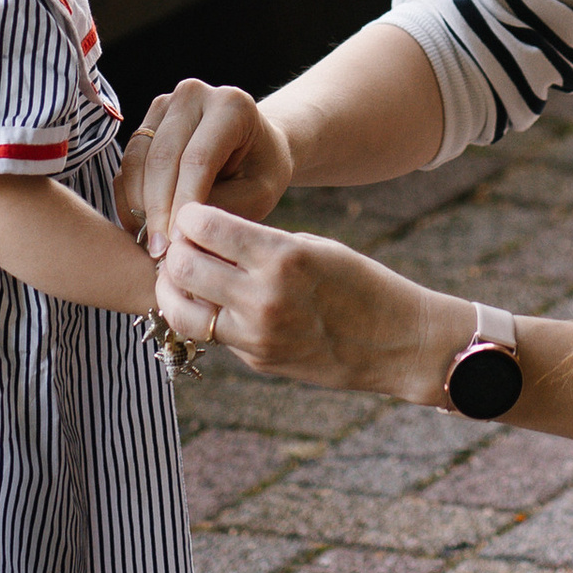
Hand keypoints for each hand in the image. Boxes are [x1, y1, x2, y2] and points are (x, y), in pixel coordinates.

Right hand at [120, 79, 293, 256]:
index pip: (198, 159)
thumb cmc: (261, 172)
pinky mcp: (146, 122)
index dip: (184, 204)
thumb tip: (179, 231)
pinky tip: (140, 228)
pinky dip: (130, 199)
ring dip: (139, 206)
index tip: (178, 244)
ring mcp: (165, 105)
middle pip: (162, 158)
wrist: (254, 148)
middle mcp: (193, 94)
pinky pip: (127, 164)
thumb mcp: (258, 194)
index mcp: (230, 105)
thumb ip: (222, 208)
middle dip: (158, 210)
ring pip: (138, 161)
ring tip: (150, 245)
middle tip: (159, 252)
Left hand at [155, 203, 466, 403]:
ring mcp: (257, 335)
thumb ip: (259, 243)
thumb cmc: (358, 282)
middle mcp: (264, 298)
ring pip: (183, 309)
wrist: (398, 342)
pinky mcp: (256, 360)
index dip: (191, 215)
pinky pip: (211, 332)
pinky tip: (212, 299)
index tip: (192, 213)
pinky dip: (202, 312)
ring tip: (184, 274)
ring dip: (174, 288)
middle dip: (175, 249)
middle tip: (182, 242)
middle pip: (183, 266)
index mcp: (282, 256)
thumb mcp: (312, 247)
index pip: (205, 227)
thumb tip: (204, 236)